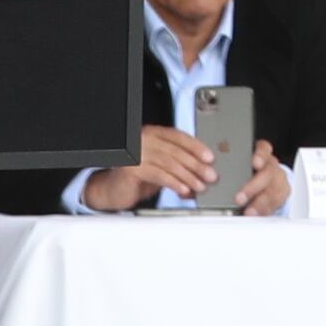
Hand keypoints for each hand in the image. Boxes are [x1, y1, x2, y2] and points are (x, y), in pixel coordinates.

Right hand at [81, 123, 217, 210]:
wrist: (114, 191)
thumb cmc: (138, 178)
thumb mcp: (163, 168)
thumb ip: (180, 167)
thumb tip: (205, 173)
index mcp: (153, 134)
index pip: (179, 137)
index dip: (196, 147)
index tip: (210, 158)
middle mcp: (144, 140)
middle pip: (176, 150)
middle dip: (197, 165)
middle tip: (210, 176)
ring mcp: (137, 153)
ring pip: (169, 163)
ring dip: (188, 176)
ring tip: (200, 186)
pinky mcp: (132, 168)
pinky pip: (159, 174)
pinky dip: (174, 182)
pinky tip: (184, 190)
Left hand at [230, 140, 289, 216]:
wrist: (264, 181)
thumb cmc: (245, 171)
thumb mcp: (236, 163)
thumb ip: (226, 165)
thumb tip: (207, 172)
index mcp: (259, 153)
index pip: (263, 149)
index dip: (260, 155)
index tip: (254, 163)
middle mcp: (270, 165)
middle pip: (267, 173)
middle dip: (253, 187)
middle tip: (239, 198)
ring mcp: (277, 180)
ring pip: (272, 190)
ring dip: (259, 203)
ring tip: (247, 211)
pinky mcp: (281, 193)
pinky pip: (275, 202)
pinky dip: (264, 210)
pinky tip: (254, 214)